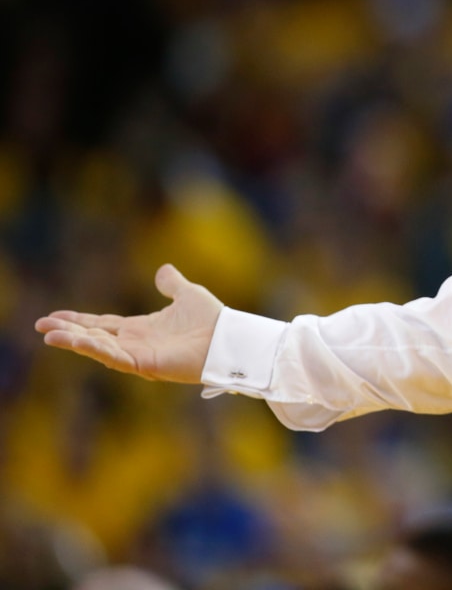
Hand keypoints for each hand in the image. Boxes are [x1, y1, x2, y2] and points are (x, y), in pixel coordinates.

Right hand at [34, 264, 223, 383]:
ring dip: (73, 341)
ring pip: (98, 348)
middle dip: (67, 332)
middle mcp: (135, 343)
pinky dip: (93, 349)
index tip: (54, 316)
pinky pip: (113, 357)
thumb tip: (162, 269)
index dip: (79, 321)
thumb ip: (172, 284)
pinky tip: (74, 340)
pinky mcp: (144, 364)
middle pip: (93, 337)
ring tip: (48, 334)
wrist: (228, 338)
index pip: (102, 325)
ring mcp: (138, 355)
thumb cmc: (213, 320)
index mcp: (142, 328)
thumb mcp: (187, 295)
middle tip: (41, 326)